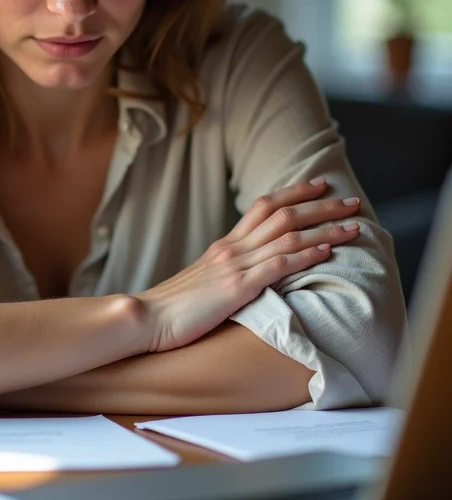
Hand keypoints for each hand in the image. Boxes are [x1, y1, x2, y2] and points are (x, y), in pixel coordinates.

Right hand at [136, 178, 360, 352]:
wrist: (148, 317)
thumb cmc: (173, 307)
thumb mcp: (203, 281)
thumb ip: (225, 272)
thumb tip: (246, 274)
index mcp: (224, 244)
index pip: (262, 206)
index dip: (293, 192)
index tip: (319, 185)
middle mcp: (231, 247)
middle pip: (282, 214)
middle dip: (320, 205)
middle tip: (350, 199)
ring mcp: (235, 265)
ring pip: (287, 235)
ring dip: (324, 228)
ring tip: (353, 225)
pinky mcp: (237, 287)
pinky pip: (277, 265)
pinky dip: (305, 255)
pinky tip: (327, 251)